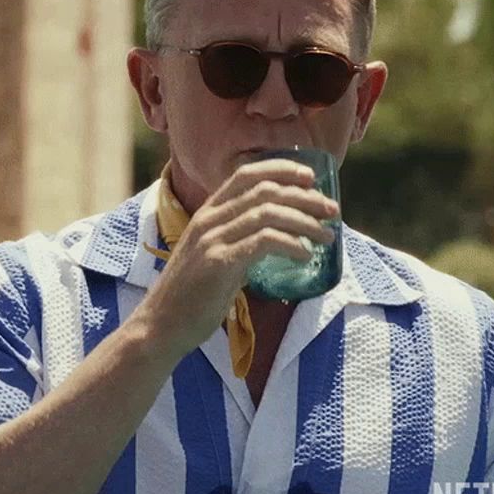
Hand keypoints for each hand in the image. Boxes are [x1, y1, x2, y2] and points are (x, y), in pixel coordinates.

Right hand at [136, 159, 339, 356]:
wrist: (161, 324)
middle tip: (332, 210)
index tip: (310, 176)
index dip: (281, 169)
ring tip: (327, 237)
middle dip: (305, 197)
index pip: (247, 174)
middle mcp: (209, 219)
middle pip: (265, 191)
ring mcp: (212, 239)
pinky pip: (263, 242)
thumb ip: (237, 238)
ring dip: (305, 222)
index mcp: (208, 212)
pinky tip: (305, 255)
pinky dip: (291, 244)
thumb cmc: (192, 293)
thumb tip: (278, 236)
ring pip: (268, 213)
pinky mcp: (219, 263)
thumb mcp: (212, 254)